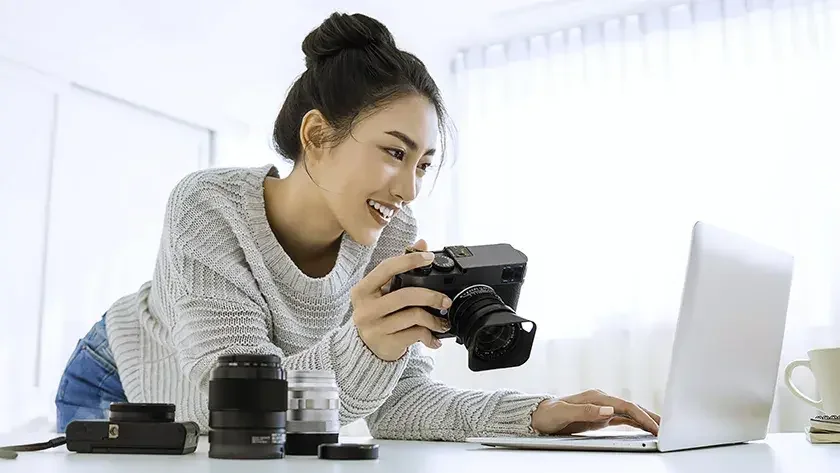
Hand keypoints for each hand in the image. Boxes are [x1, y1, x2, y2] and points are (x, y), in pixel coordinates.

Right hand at [351, 239, 451, 360]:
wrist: (366, 349)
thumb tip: (421, 244)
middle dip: (431, 296)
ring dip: (434, 319)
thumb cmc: (378, 314)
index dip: (409, 260)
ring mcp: (374, 328)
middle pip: (405, 295)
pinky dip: (429, 335)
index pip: (386, 268)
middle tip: (445, 301)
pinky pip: (415, 334)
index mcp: (362, 290)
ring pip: (413, 316)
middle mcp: (365, 309)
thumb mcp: (383, 291)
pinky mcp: (385, 344)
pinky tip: (434, 336)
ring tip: (442, 321)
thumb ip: (400, 268)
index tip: (429, 258)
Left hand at [530, 389, 660, 435]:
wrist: (538, 415)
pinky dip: (636, 423)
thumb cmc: (548, 414)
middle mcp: (601, 400)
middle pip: (631, 407)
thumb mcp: (564, 413)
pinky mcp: (600, 416)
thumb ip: (585, 411)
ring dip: (646, 420)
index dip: (641, 416)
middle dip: (650, 416)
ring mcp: (602, 408)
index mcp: (595, 397)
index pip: (625, 406)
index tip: (654, 426)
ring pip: (630, 413)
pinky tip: (645, 428)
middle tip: (668, 427)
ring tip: (662, 428)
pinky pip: (623, 419)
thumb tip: (608, 410)